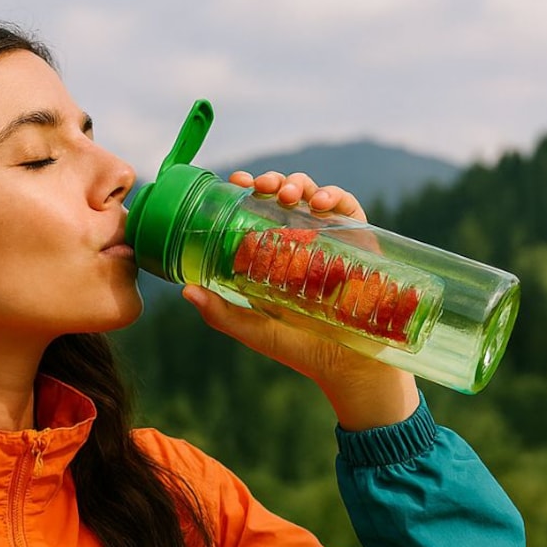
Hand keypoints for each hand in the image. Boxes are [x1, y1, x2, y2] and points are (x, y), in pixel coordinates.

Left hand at [181, 171, 419, 430]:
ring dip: (298, 184)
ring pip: (313, 195)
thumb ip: (220, 313)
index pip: (258, 211)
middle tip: (260, 185)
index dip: (247, 191)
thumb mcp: (253, 329)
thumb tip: (186, 290)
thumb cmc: (299, 348)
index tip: (234, 181)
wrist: (347, 366)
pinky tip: (318, 204)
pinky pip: (347, 208)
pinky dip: (333, 197)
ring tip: (287, 194)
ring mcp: (331, 238)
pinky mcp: (360, 241)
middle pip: (285, 196)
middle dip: (272, 181)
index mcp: (274, 254)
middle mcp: (302, 240)